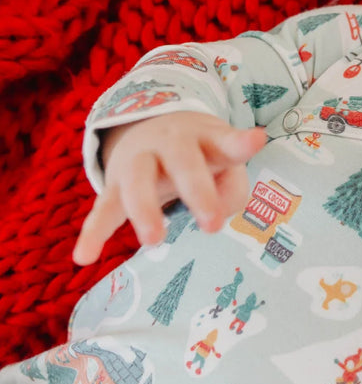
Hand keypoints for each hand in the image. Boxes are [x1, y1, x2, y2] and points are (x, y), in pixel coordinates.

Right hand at [72, 112, 265, 265]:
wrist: (153, 126)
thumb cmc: (200, 153)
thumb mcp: (224, 162)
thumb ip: (232, 188)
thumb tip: (219, 213)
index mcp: (206, 136)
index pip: (226, 141)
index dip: (241, 143)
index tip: (255, 141)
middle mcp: (172, 143)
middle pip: (184, 162)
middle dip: (198, 192)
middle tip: (212, 225)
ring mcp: (139, 162)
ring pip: (137, 182)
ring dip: (145, 210)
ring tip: (153, 240)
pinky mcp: (115, 185)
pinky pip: (102, 207)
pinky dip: (92, 232)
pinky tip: (83, 257)